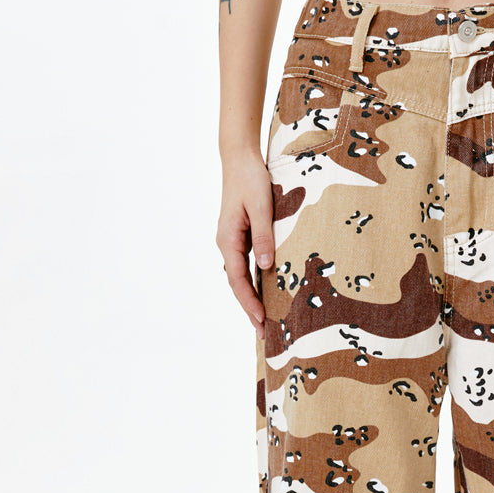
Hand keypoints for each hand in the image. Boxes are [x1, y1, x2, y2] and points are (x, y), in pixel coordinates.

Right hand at [216, 147, 276, 337]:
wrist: (240, 159)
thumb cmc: (251, 180)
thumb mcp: (261, 207)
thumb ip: (264, 236)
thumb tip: (266, 266)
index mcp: (228, 240)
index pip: (238, 279)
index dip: (249, 302)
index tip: (261, 319)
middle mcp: (227, 244)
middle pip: (237, 284)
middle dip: (250, 309)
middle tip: (263, 333)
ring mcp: (232, 241)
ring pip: (241, 277)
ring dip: (251, 298)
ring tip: (264, 320)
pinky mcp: (240, 237)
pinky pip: (246, 266)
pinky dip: (254, 283)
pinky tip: (265, 293)